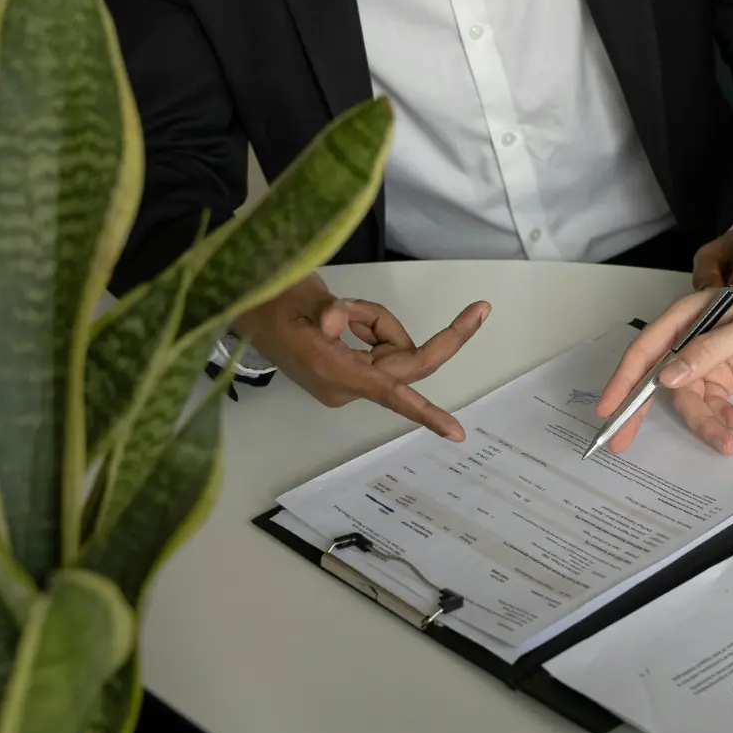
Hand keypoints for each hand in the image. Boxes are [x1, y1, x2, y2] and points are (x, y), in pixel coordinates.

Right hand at [233, 273, 488, 439]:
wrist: (251, 306)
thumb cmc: (273, 303)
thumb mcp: (298, 300)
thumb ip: (325, 310)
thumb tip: (338, 319)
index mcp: (337, 375)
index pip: (392, 394)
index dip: (426, 413)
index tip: (457, 433)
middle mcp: (350, 384)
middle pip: (407, 360)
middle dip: (432, 334)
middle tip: (480, 308)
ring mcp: (353, 378)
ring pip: (395, 346)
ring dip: (375, 320)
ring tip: (337, 307)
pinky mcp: (354, 369)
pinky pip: (382, 343)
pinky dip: (369, 324)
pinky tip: (338, 316)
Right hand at [594, 281, 732, 453]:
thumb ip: (711, 350)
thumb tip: (668, 376)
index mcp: (691, 315)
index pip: (647, 347)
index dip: (623, 378)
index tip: (608, 408)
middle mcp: (694, 340)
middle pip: (658, 381)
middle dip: (642, 412)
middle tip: (621, 444)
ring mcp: (711, 364)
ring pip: (692, 403)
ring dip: (706, 425)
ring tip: (728, 442)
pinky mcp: (730, 383)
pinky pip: (718, 410)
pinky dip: (731, 422)